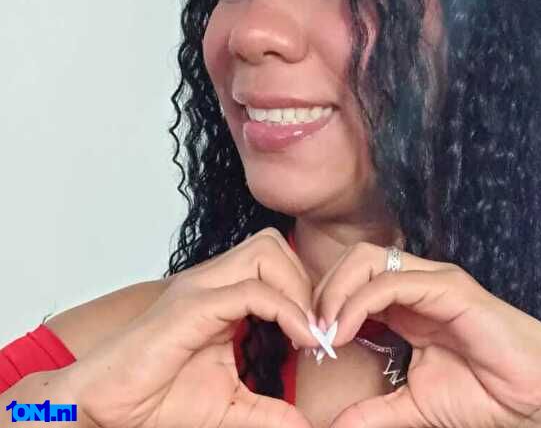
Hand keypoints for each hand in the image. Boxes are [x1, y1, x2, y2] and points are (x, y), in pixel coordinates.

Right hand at [63, 227, 317, 427]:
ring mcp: (200, 289)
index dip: (306, 292)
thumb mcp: (228, 404)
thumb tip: (304, 425)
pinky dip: (284, 311)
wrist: (106, 406)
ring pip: (266, 253)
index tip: (321, 336)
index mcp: (220, 294)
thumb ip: (268, 410)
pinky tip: (298, 340)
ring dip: (296, 290)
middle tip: (316, 329)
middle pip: (274, 245)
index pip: (276, 262)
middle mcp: (211, 282)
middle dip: (305, 283)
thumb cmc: (157, 396)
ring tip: (306, 334)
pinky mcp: (191, 307)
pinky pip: (250, 292)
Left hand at [313, 242, 540, 427]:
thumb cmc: (485, 394)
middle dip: (322, 292)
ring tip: (324, 332)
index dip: (323, 305)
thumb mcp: (414, 404)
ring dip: (335, 292)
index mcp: (406, 304)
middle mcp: (417, 284)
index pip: (351, 282)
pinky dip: (359, 301)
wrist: (539, 400)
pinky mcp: (450, 288)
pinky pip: (393, 281)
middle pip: (353, 262)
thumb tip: (334, 426)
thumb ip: (374, 410)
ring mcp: (433, 282)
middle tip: (309, 333)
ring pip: (367, 260)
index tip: (308, 342)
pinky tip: (345, 331)